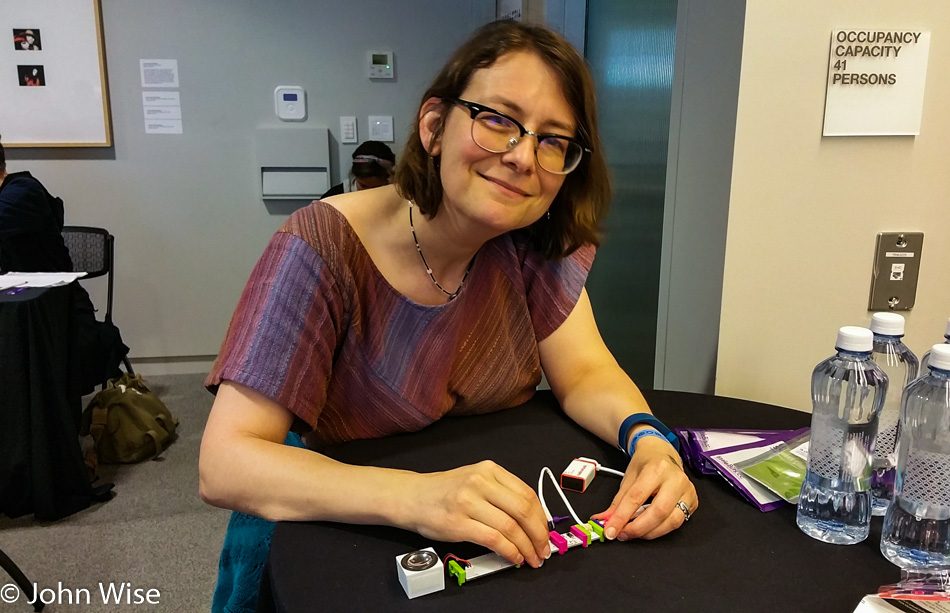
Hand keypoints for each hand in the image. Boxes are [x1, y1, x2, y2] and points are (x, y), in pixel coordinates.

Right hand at [404, 460, 550, 567]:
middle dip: (539, 534)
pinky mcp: (458, 523)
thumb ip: (501, 493)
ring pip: (511, 527)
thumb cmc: (444, 491)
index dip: (542, 517)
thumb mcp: (475, 480)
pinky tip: (514, 557)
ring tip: (531, 557)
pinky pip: (493, 539)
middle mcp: (480, 482)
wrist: (412, 496)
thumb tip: (532, 520)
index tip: (545, 532)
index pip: (527, 494)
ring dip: (526, 547)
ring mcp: (468, 502)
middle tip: (543, 549)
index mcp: (489, 470)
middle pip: (523, 510)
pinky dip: (509, 551)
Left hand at [590, 436, 696, 539]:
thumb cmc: (646, 464)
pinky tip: (649, 527)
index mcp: (656, 468)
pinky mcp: (693, 501)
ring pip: (671, 521)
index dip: (621, 517)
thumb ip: (617, 502)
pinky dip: (660, 529)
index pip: (636, 497)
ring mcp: (687, 491)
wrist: (662, 453)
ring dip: (649, 532)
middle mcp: (675, 479)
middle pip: (658, 512)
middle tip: (622, 534)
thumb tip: (605, 521)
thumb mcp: (628, 478)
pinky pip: (678, 522)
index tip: (610, 530)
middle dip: (638, 528)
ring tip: (633, 532)